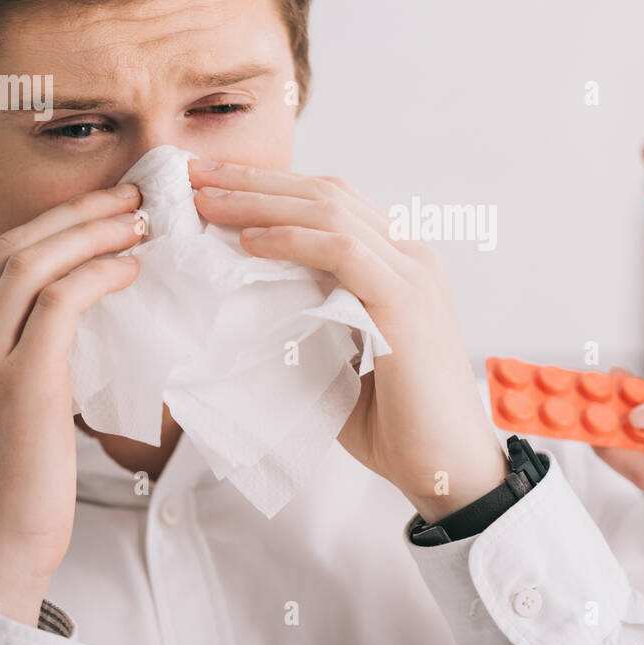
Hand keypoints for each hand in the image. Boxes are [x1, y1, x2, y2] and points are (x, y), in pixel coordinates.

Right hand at [0, 184, 143, 623]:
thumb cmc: (12, 494)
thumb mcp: (2, 417)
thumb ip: (24, 367)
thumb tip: (82, 328)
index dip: (53, 231)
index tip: (101, 214)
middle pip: (12, 249)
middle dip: (76, 215)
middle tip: (130, 198)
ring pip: (33, 263)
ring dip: (93, 232)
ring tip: (141, 222)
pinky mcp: (17, 383)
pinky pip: (62, 302)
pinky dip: (100, 274)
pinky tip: (131, 269)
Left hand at [189, 160, 507, 521]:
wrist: (449, 471)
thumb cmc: (396, 425)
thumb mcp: (340, 359)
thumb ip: (309, 320)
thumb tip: (245, 302)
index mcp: (399, 264)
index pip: (331, 204)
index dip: (269, 188)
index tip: (210, 186)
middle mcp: (412, 256)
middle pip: (326, 193)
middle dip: (255, 180)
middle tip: (194, 173)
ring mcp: (413, 273)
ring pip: (329, 210)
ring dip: (260, 200)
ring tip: (206, 200)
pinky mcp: (406, 301)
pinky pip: (340, 251)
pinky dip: (289, 239)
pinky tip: (247, 241)